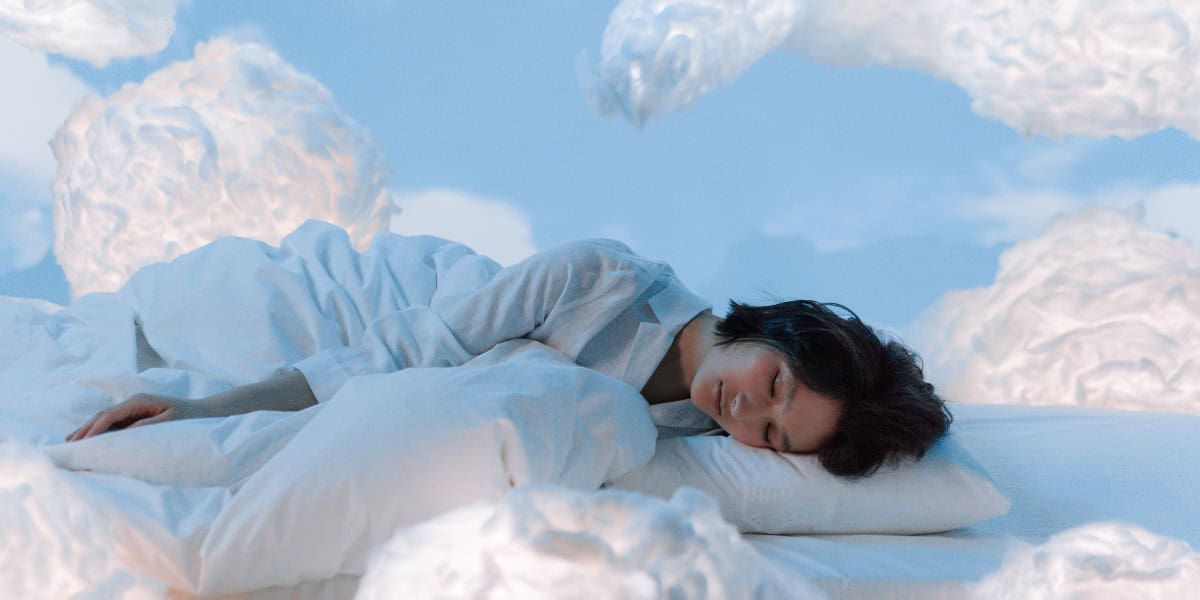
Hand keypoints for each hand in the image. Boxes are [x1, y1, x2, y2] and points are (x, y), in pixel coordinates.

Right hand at [65, 393, 215, 441]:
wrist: (204, 412)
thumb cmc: (190, 418)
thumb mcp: (170, 422)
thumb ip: (148, 425)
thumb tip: (126, 430)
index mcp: (140, 401)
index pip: (110, 415)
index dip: (94, 428)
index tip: (82, 442)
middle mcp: (134, 401)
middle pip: (103, 415)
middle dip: (85, 428)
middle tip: (68, 443)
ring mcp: (134, 406)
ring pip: (105, 417)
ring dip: (89, 428)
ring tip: (71, 440)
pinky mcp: (136, 413)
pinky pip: (114, 421)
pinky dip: (100, 428)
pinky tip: (90, 436)